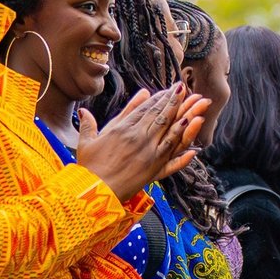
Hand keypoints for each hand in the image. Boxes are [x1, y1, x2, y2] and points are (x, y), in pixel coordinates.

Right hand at [77, 84, 208, 201]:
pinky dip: (184, 142)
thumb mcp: (86, 141)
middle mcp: (138, 137)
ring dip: (185, 115)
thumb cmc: (89, 167)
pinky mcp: (156, 167)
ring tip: (195, 103)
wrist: (94, 190)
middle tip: (184, 88)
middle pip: (160, 115)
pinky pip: (174, 153)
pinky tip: (193, 134)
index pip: (144, 109)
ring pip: (171, 130)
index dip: (158, 98)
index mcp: (122, 128)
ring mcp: (149, 152)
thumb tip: (84, 111)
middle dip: (174, 100)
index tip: (169, 90)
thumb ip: (89, 124)